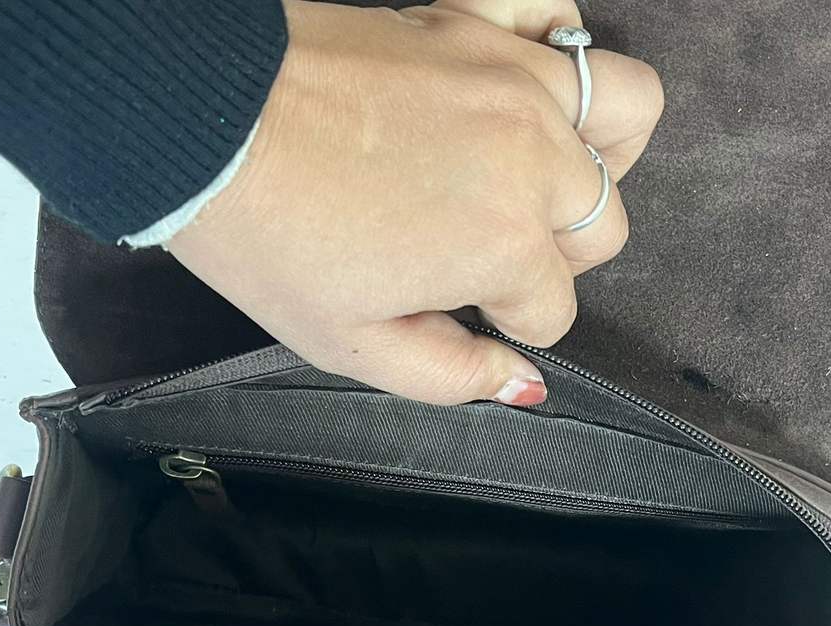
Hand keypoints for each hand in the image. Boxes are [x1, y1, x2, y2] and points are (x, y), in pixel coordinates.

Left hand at [167, 0, 662, 405]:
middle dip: (557, 256)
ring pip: (626, 112)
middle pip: (603, 224)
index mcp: (503, 244)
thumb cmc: (271, 240)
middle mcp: (530, 157)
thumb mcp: (356, 345)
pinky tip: (517, 91)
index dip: (512, 322)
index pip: (554, 308)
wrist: (204, 125)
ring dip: (599, 156)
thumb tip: (523, 384)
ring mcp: (508, 78)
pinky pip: (559, 15)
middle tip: (489, 256)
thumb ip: (454, 376)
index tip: (467, 309)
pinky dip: (557, 50)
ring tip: (539, 177)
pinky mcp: (474, 20)